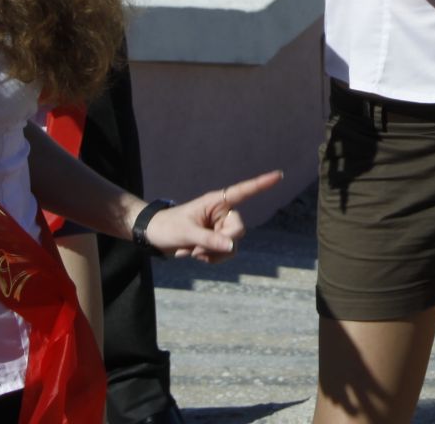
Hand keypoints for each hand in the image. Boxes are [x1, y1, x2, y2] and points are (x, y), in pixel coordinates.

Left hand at [140, 170, 285, 261]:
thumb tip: (232, 247)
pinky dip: (210, 259)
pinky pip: (225, 254)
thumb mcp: (187, 233)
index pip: (243, 191)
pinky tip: (194, 254)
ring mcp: (220, 229)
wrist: (155, 237)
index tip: (279, 175)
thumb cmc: (168, 227)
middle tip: (199, 247)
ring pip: (232, 246)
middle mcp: (222, 214)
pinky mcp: (216, 242)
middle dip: (221, 243)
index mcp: (217, 201)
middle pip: (238, 230)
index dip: (262, 183)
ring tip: (192, 252)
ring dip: (213, 254)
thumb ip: (210, 240)